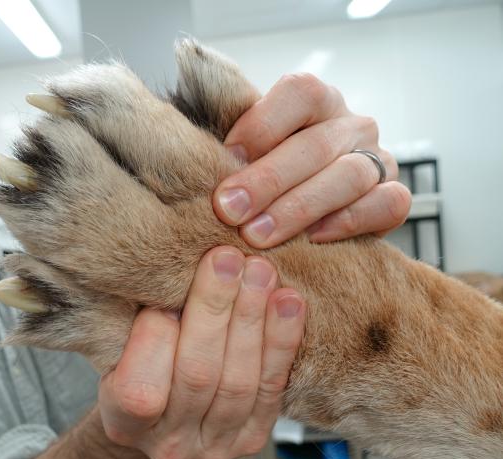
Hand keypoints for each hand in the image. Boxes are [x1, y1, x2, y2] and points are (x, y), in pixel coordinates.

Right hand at [98, 246, 304, 458]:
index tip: (164, 296)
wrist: (165, 412)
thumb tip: (162, 268)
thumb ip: (136, 321)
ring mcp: (215, 447)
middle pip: (198, 376)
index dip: (155, 341)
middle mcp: (169, 445)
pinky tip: (289, 301)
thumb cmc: (136, 365)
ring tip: (259, 271)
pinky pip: (272, 387)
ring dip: (254, 319)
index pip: (140, 391)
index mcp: (123, 424)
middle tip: (226, 260)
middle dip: (214, 311)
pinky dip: (283, 341)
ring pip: (240, 381)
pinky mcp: (253, 436)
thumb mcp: (119, 345)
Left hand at [213, 73, 411, 247]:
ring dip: (298, 208)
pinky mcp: (392, 196)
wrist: (300, 205)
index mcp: (314, 100)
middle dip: (266, 180)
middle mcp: (350, 124)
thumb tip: (192, 154)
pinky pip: (386, 205)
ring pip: (349, 176)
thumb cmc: (262, 172)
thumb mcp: (243, 150)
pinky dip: (350, 221)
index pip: (299, 93)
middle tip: (228, 209)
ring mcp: (377, 159)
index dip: (261, 125)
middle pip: (315, 144)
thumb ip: (229, 145)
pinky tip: (312, 239)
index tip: (225, 157)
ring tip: (257, 235)